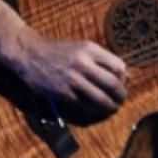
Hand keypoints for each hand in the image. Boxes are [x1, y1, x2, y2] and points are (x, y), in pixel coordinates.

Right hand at [8, 31, 128, 113]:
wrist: (30, 53)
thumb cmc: (59, 51)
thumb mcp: (82, 47)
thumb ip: (102, 59)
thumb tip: (126, 74)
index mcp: (90, 49)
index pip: (118, 66)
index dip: (124, 78)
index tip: (123, 84)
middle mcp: (83, 62)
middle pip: (112, 84)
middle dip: (121, 95)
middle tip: (121, 101)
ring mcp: (72, 78)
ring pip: (100, 97)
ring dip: (110, 106)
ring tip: (112, 108)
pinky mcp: (62, 92)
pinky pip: (84, 104)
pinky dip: (94, 109)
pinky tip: (96, 110)